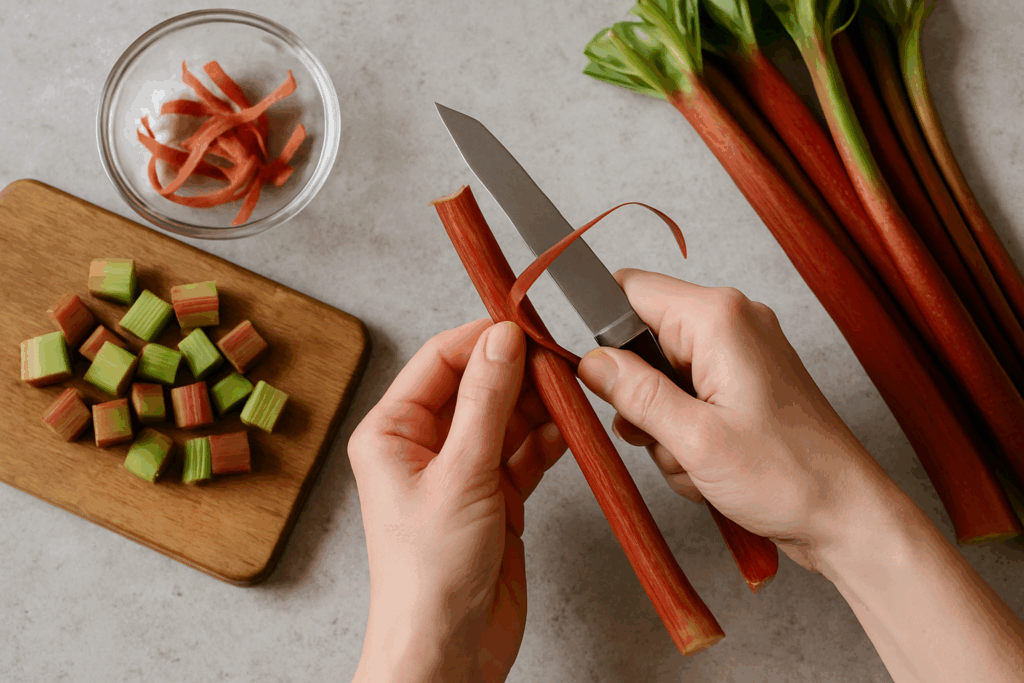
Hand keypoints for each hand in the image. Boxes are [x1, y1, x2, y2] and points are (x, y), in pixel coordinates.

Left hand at [349, 319, 565, 682]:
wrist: (448, 650)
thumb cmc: (428, 576)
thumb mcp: (461, 475)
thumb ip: (486, 402)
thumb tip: (501, 341)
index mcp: (392, 432)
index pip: (439, 361)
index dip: (482, 339)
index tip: (525, 326)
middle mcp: (423, 446)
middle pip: (476, 386)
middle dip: (518, 372)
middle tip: (560, 360)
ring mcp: (461, 471)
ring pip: (505, 417)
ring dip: (539, 405)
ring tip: (572, 391)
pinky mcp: (494, 496)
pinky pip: (524, 453)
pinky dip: (548, 441)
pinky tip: (570, 429)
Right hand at [577, 269, 894, 571]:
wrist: (846, 516)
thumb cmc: (789, 477)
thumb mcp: (694, 440)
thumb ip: (635, 393)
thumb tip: (590, 362)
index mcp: (719, 319)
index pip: (630, 290)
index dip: (602, 330)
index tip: (596, 376)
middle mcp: (733, 323)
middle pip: (644, 342)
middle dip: (642, 397)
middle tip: (663, 438)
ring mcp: (742, 354)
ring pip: (664, 378)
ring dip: (665, 427)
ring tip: (696, 462)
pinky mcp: (746, 383)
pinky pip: (690, 398)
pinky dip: (688, 435)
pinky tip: (709, 467)